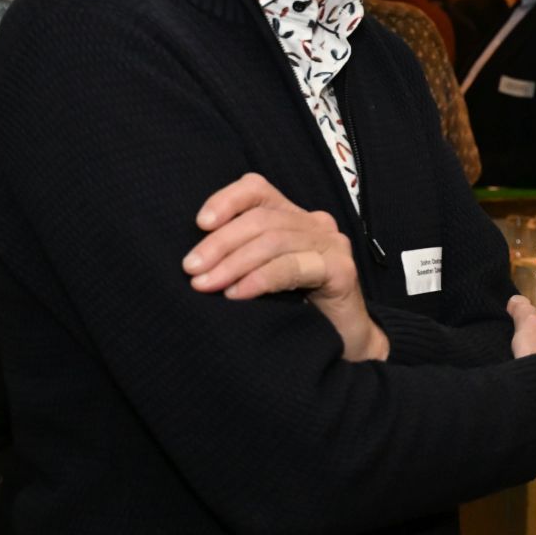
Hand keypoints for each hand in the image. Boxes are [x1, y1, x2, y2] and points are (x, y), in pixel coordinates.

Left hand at [183, 172, 387, 361]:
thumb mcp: (260, 276)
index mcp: (292, 218)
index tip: (199, 224)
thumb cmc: (296, 311)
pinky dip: (261, 279)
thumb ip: (239, 258)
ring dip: (234, 263)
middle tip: (192, 269)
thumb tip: (194, 260)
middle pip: (261, 219)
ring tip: (207, 285)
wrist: (344, 344)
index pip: (257, 190)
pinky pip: (294, 266)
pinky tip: (239, 294)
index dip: (226, 200)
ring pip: (275, 241)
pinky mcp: (342, 270)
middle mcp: (315, 224)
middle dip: (220, 243)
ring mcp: (332, 245)